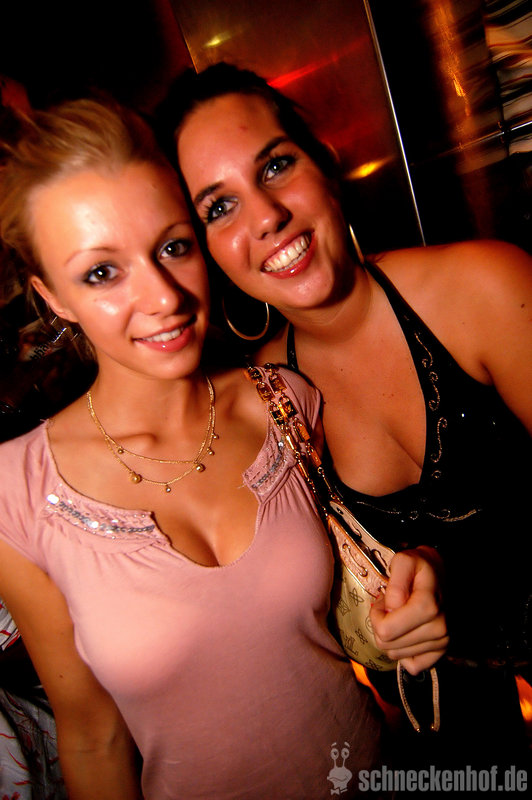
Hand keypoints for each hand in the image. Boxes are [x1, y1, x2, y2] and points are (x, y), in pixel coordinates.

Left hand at [370, 546, 448, 674]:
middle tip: (390, 608)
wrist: (441, 574)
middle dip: (382, 625)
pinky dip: (404, 651)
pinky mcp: (442, 652)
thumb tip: (391, 611)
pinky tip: (407, 632)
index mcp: (428, 607)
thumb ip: (395, 585)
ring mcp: (442, 643)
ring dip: (393, 637)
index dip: (376, 615)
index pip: (385, 631)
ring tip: (400, 616)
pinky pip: (411, 666)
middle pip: (388, 645)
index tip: (383, 600)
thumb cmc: (419, 567)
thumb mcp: (403, 561)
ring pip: (396, 655)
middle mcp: (439, 629)